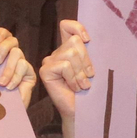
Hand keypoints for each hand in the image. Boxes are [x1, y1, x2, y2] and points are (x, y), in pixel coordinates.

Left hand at [0, 28, 36, 107]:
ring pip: (18, 54)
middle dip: (3, 49)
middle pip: (11, 41)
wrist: (3, 113)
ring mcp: (21, 64)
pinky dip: (15, 77)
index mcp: (0, 52)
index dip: (0, 33)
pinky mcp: (29, 74)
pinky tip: (9, 87)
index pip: (3, 35)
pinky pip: (24, 67)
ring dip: (9, 68)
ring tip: (1, 82)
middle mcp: (11, 55)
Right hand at [40, 19, 92, 137]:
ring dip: (80, 72)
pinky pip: (64, 65)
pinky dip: (73, 77)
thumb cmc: (90, 91)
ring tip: (82, 85)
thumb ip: (88, 51)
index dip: (77, 27)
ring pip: (70, 54)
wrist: (84, 111)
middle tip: (88, 77)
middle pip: (74, 42)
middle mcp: (56, 53)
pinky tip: (74, 88)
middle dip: (86, 60)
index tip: (88, 40)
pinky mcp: (45, 71)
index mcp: (67, 49)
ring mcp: (49, 62)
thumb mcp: (91, 67)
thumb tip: (88, 38)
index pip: (67, 26)